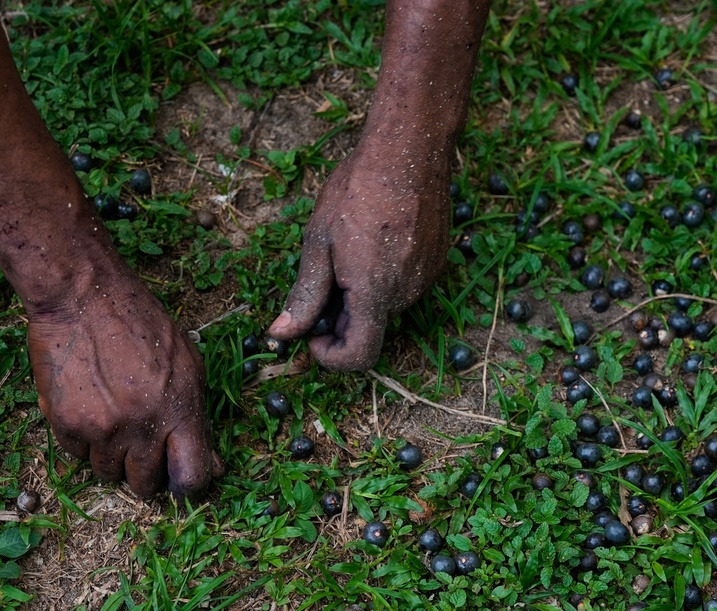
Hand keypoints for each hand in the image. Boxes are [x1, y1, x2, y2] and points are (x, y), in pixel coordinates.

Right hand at [27, 273, 222, 497]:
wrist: (84, 298)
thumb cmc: (143, 326)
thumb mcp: (189, 366)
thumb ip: (197, 418)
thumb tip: (213, 467)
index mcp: (181, 411)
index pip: (191, 478)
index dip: (187, 486)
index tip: (180, 480)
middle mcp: (143, 426)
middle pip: (145, 485)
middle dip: (145, 471)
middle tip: (141, 445)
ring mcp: (103, 428)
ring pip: (107, 473)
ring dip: (112, 456)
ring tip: (113, 419)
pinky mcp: (66, 424)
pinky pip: (76, 455)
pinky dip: (83, 441)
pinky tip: (89, 407)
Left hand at [267, 137, 450, 369]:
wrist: (412, 147)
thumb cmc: (359, 188)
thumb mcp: (319, 242)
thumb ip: (304, 295)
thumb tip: (280, 334)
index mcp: (374, 293)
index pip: (359, 357)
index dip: (331, 358)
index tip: (313, 336)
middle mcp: (406, 295)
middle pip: (370, 330)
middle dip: (341, 318)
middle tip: (324, 274)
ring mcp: (426, 280)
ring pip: (386, 308)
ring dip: (363, 295)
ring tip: (352, 248)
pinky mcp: (437, 264)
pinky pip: (405, 287)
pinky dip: (385, 278)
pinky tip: (376, 240)